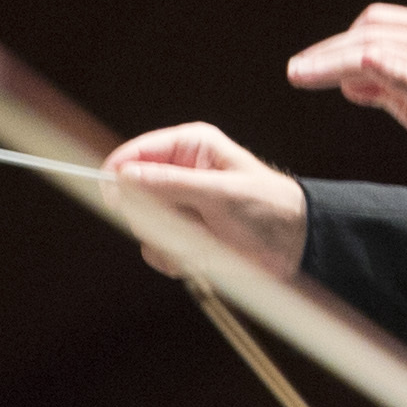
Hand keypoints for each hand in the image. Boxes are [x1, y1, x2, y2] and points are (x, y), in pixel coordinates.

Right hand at [100, 122, 311, 280]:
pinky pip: (158, 251)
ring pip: (143, 227)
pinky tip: (204, 255)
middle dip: (155, 216)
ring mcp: (179, 207)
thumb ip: (170, 185)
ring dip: (170, 240)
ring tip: (204, 240)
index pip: (136, 153)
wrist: (297, 247)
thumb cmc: (269, 208)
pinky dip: (178, 258)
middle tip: (181, 224)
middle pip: (132, 194)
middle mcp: (179, 174)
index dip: (119, 173)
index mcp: (190, 147)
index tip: (110, 195)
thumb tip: (124, 176)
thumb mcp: (220, 193)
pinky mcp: (183, 236)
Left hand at [285, 4, 406, 202]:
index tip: (307, 65)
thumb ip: (386, 87)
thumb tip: (346, 81)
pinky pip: (406, 73)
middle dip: (325, 51)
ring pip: (378, 48)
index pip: (375, 24)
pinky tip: (347, 79)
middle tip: (295, 71)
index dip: (335, 41)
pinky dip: (374, 68)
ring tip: (302, 76)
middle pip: (370, 31)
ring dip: (333, 61)